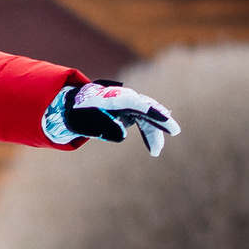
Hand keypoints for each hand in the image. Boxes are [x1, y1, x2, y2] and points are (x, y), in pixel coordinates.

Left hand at [46, 80, 181, 155]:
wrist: (74, 106)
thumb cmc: (77, 113)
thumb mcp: (83, 122)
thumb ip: (101, 127)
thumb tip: (123, 135)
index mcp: (109, 96)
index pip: (132, 101)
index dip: (147, 108)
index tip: (161, 117)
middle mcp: (122, 97)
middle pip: (144, 106)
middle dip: (159, 118)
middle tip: (174, 130)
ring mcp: (127, 104)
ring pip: (146, 116)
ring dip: (154, 133)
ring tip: (157, 151)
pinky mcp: (130, 112)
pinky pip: (144, 121)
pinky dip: (150, 134)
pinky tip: (154, 149)